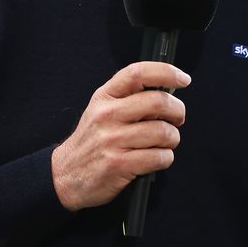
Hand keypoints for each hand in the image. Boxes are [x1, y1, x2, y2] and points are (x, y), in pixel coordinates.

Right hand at [50, 61, 189, 211]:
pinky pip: (159, 157)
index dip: (166, 72)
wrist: (65, 175)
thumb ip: (128, 99)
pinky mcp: (118, 164)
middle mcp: (107, 115)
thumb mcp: (100, 111)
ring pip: (163, 132)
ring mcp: (111, 140)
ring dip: (172, 139)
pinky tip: (156, 158)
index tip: (182, 79)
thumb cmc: (91, 142)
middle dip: (177, 111)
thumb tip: (166, 95)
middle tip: (177, 119)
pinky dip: (165, 158)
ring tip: (164, 143)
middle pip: (158, 102)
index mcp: (104, 97)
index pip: (137, 73)